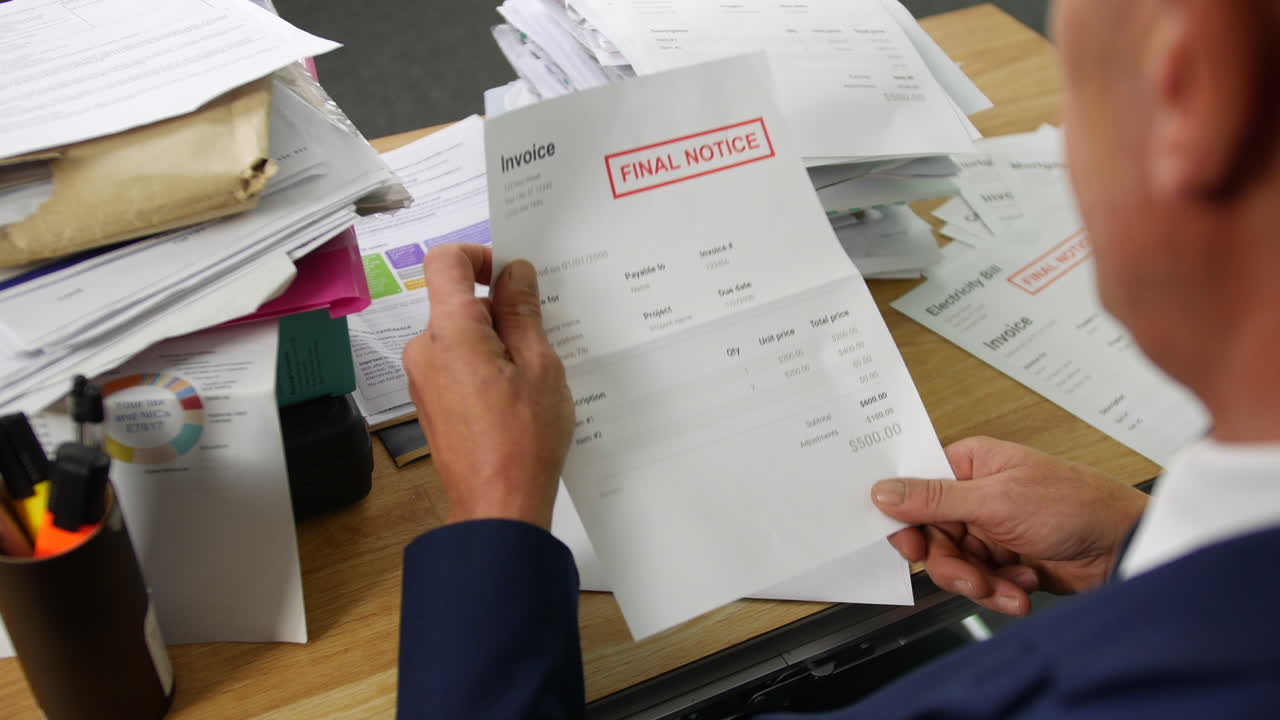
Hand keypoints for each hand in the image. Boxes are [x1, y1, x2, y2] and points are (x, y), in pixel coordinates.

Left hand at [402, 244, 573, 529]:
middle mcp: (424, 350)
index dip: (479, 255)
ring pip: (460, 334)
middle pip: (456, 300)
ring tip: (532, 374)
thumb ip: (523, 312)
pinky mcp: (429, 401)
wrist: (497, 507)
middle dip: (498, 308)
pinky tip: (516, 394)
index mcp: (449, 333)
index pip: (445, 261)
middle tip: (541, 336)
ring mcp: (423, 378)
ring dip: (495, 339)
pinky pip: (456, 362)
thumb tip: (515, 272)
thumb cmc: (523, 441)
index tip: (511, 276)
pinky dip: (485, 364)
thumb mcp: (539, 365)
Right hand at [871, 437, 1147, 615]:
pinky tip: (1024, 585)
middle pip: (932, 537)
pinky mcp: (1005, 560)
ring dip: (980, 583)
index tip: (909, 547)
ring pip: (955, 565)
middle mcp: (976, 495)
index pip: (916, 490)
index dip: (906, 521)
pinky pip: (980, 581)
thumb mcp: (997, 500)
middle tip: (971, 578)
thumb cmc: (1074, 505)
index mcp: (970, 465)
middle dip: (952, 565)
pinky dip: (1000, 590)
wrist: (1125, 547)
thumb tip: (883, 490)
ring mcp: (990, 530)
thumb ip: (935, 499)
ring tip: (1008, 588)